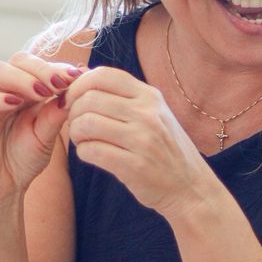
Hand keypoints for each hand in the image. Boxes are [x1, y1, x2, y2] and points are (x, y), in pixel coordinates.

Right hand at [0, 53, 82, 203]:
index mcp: (24, 90)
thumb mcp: (46, 135)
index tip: (77, 76)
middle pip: (18, 61)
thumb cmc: (24, 160)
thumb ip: (56, 112)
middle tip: (60, 82)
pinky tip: (14, 103)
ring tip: (41, 92)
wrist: (4, 189)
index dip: (56, 67)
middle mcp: (3, 90)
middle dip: (42, 69)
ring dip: (22, 79)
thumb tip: (77, 85)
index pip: (37, 66)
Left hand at [63, 66, 213, 217]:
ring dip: (76, 132)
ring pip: (87, 123)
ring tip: (83, 139)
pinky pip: (91, 151)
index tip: (72, 98)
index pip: (104, 75)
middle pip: (90, 99)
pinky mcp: (134, 166)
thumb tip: (81, 77)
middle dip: (73, 111)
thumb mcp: (154, 113)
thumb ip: (123, 97)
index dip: (79, 84)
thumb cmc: (164, 149)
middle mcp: (148, 113)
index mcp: (150, 96)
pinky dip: (83, 152)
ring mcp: (143, 140)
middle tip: (76, 124)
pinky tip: (91, 154)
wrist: (190, 187)